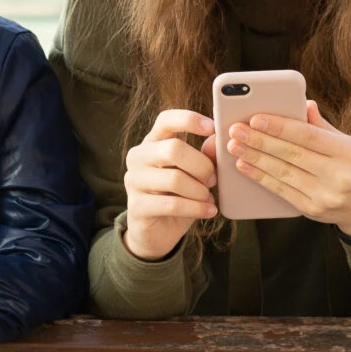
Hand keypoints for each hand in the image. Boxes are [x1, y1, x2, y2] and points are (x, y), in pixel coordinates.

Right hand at [121, 108, 217, 260]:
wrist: (157, 232)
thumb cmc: (178, 196)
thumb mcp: (194, 175)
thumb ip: (205, 156)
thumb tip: (216, 140)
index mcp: (153, 142)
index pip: (166, 120)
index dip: (189, 119)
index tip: (212, 127)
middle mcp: (138, 156)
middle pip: (173, 149)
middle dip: (201, 165)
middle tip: (213, 180)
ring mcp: (133, 180)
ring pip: (175, 179)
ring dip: (200, 191)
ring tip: (209, 199)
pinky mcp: (136, 206)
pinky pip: (172, 204)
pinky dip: (196, 208)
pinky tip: (209, 211)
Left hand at [225, 101, 350, 237]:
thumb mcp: (347, 142)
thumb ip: (322, 126)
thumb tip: (303, 103)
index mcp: (348, 152)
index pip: (308, 136)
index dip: (280, 127)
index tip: (255, 118)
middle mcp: (339, 176)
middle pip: (292, 154)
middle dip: (260, 141)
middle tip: (235, 130)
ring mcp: (325, 196)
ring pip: (283, 173)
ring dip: (255, 159)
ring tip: (234, 146)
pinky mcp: (313, 210)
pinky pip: (281, 191)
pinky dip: (260, 177)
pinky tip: (244, 166)